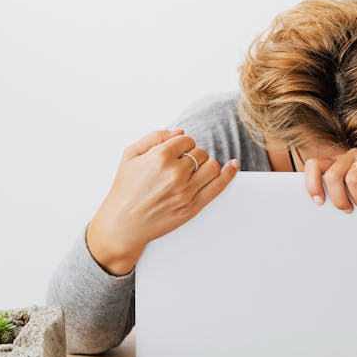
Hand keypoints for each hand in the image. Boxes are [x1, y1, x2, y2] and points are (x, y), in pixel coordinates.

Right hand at [86, 128, 238, 274]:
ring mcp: (186, 191)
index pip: (186, 140)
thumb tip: (181, 131)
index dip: (182, 145)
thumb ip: (155, 137)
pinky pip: (218, 186)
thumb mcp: (130, 155)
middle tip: (179, 166)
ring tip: (193, 172)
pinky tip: (233, 165)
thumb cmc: (125, 189)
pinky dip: (229, 174)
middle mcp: (175, 173)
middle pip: (200, 153)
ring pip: (212, 166)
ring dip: (205, 165)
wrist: (123, 224)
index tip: (175, 153)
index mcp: (160, 157)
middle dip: (192, 156)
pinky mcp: (193, 207)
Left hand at [303, 147, 356, 213]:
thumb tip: (322, 219)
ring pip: (353, 177)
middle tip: (349, 211)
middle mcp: (354, 155)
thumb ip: (344, 195)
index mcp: (342, 162)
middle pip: (332, 175)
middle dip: (338, 199)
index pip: (315, 165)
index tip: (319, 203)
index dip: (311, 183)